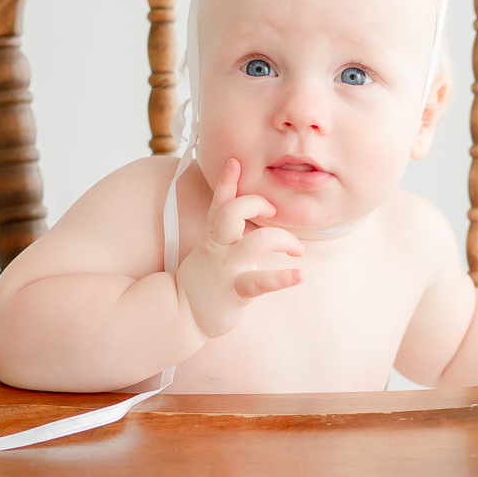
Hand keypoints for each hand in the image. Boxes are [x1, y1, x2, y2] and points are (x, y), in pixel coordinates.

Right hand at [176, 159, 303, 338]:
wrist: (179, 315)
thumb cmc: (201, 284)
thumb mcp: (209, 253)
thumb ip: (225, 238)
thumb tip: (245, 225)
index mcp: (214, 238)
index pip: (220, 203)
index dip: (226, 181)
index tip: (235, 162)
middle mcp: (219, 248)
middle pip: (233, 212)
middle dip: (256, 203)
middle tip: (273, 212)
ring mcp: (226, 268)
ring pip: (256, 242)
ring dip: (283, 239)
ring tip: (298, 249)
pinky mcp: (235, 291)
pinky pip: (260, 282)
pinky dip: (281, 278)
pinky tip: (297, 275)